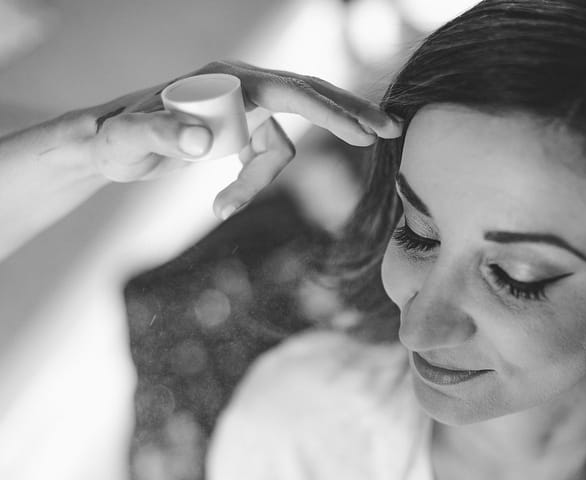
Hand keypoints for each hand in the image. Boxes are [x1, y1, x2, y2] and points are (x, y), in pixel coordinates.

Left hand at [86, 60, 402, 218]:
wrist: (106, 144)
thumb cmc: (113, 139)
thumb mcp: (127, 140)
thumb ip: (160, 134)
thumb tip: (202, 138)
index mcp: (225, 79)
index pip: (293, 90)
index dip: (333, 110)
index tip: (368, 133)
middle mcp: (241, 83)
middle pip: (310, 95)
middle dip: (349, 114)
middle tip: (391, 130)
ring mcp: (243, 104)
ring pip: (282, 141)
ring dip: (261, 178)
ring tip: (220, 206)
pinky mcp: (240, 124)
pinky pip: (266, 154)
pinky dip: (252, 182)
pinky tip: (221, 202)